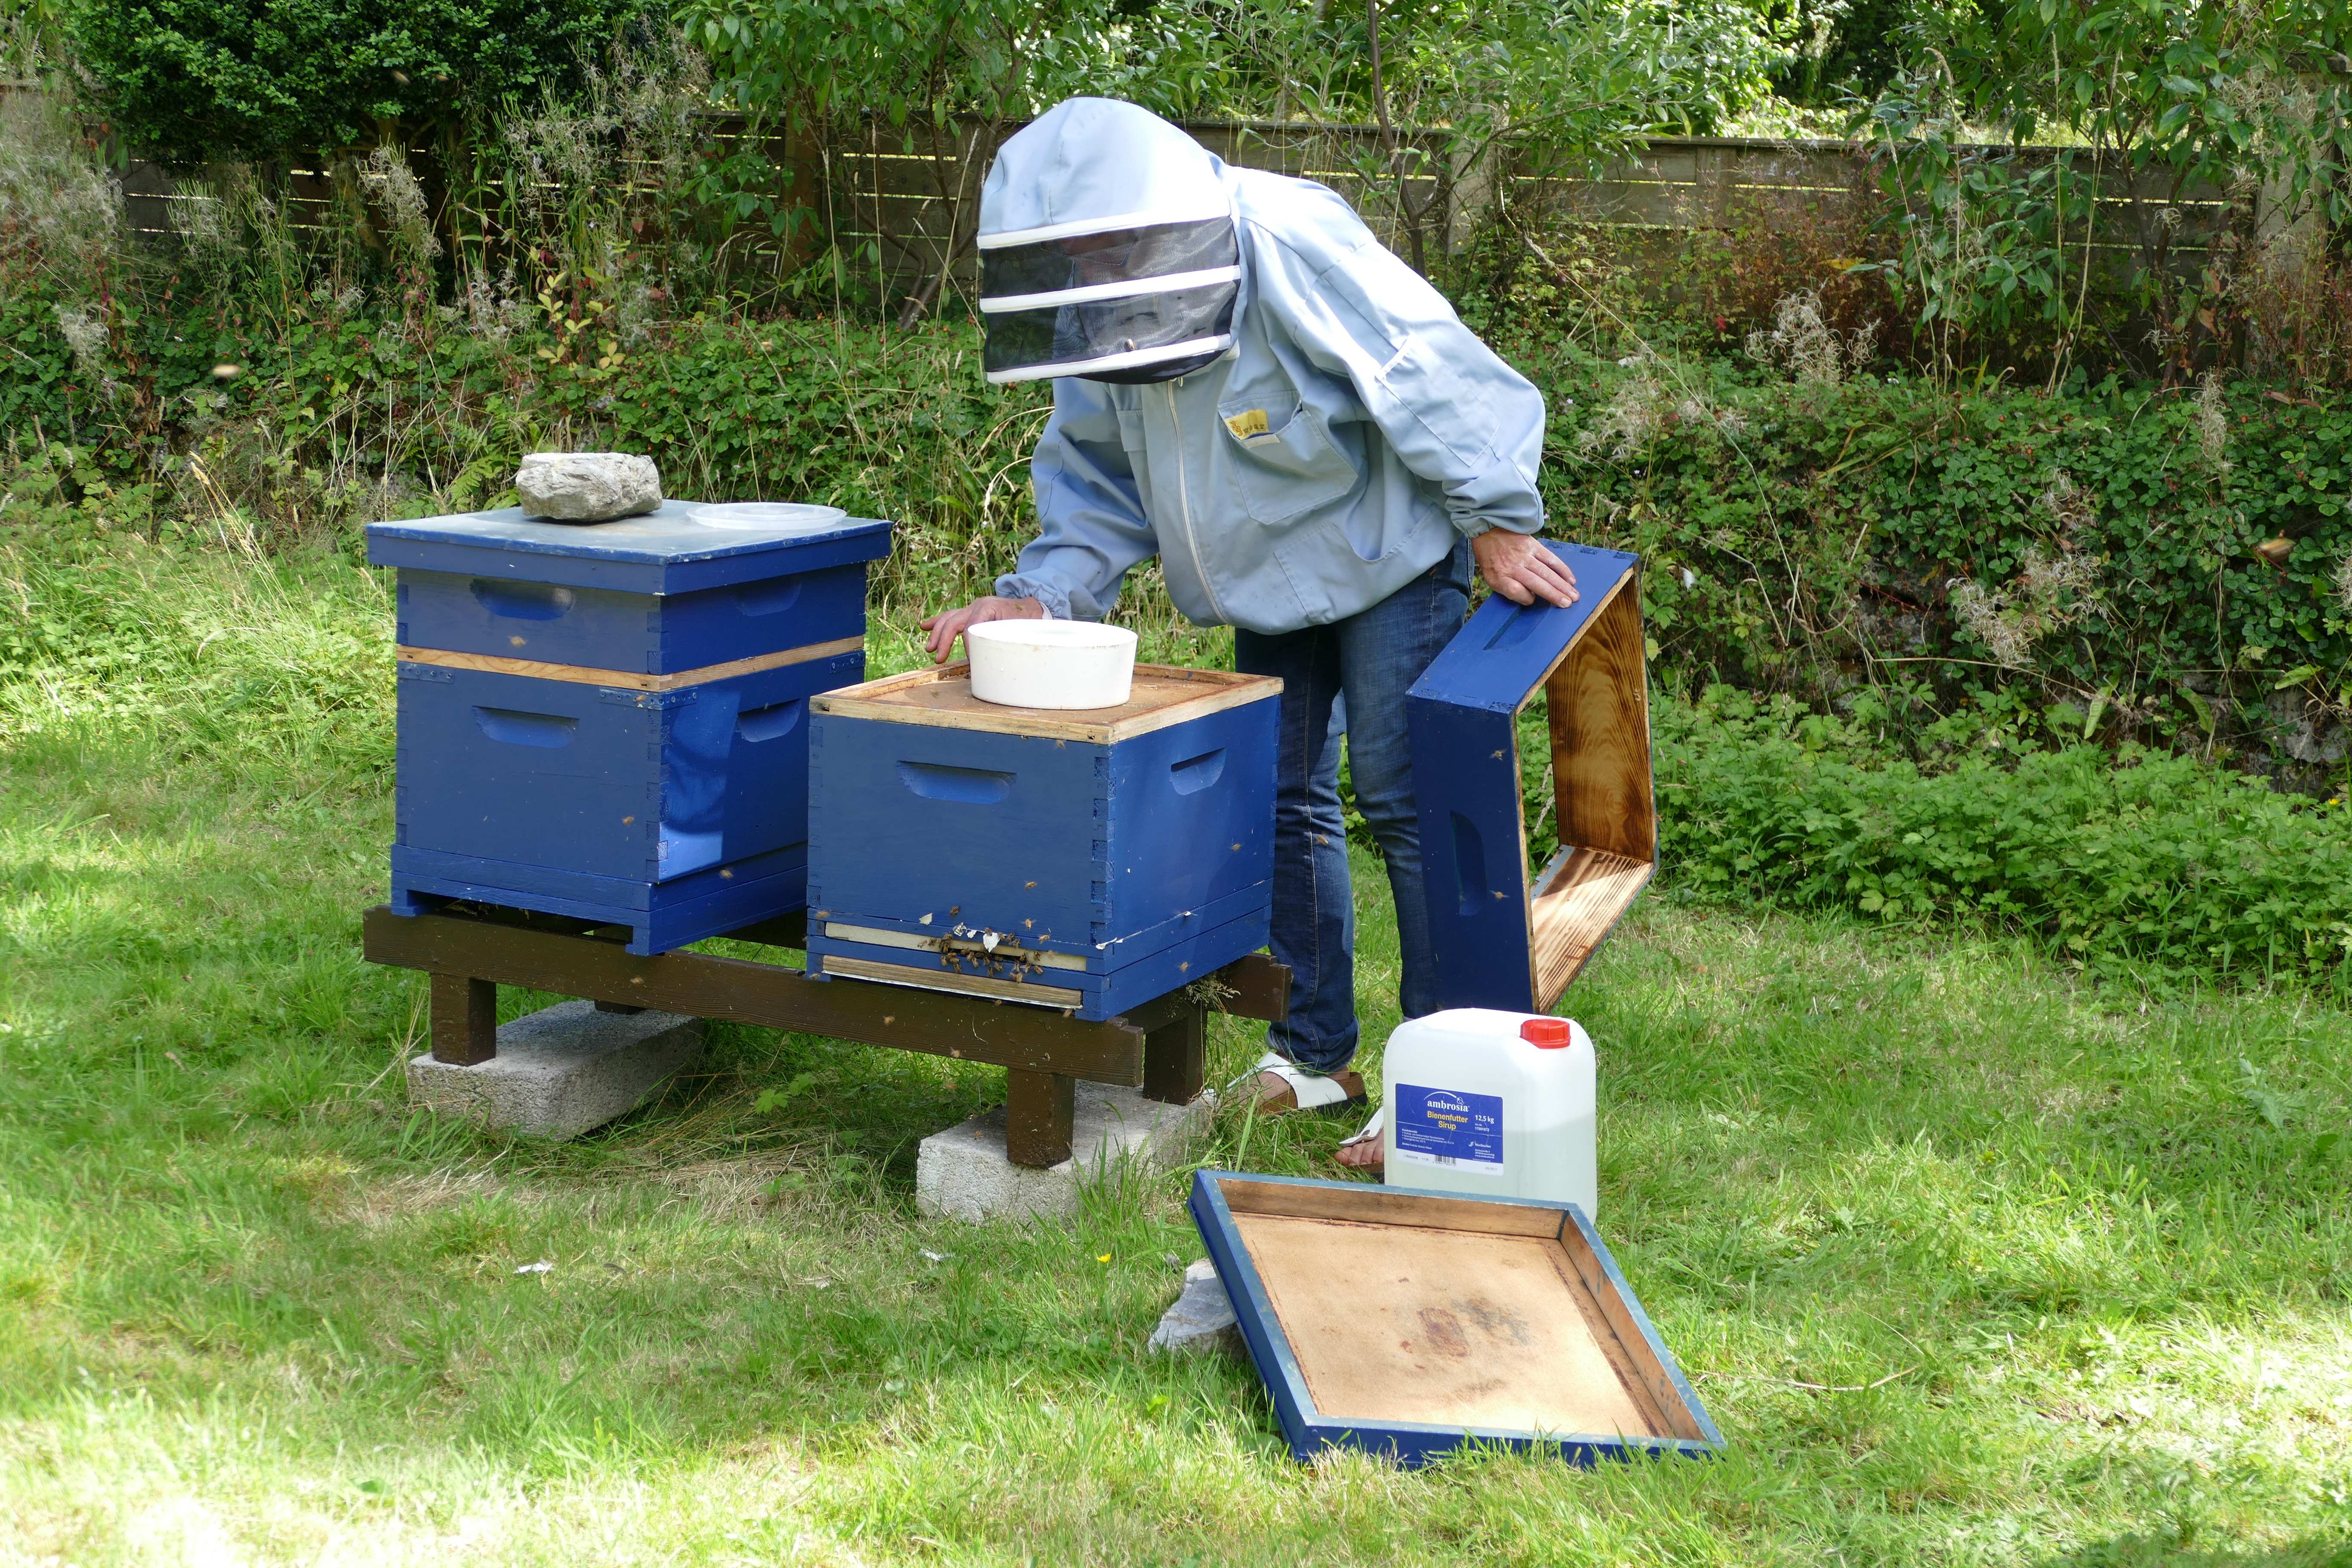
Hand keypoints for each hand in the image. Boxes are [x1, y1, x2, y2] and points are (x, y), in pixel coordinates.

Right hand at [919, 595, 1044, 663]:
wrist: (1032, 608)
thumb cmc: (1027, 621)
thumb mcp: (1019, 631)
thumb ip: (1004, 642)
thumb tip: (990, 663)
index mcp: (989, 608)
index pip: (971, 627)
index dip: (968, 645)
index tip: (968, 660)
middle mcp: (978, 605)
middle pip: (954, 622)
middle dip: (944, 640)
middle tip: (939, 658)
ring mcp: (973, 607)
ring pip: (949, 618)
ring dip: (937, 633)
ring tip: (930, 649)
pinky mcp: (971, 612)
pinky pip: (951, 615)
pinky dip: (937, 622)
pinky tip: (924, 626)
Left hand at [1471, 530, 1578, 607]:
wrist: (1489, 529)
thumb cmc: (1491, 558)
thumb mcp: (1491, 577)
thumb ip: (1508, 588)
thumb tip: (1531, 597)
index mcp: (1499, 576)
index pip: (1515, 591)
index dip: (1526, 598)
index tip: (1533, 600)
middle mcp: (1512, 566)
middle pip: (1536, 583)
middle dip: (1553, 595)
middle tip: (1567, 605)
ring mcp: (1524, 555)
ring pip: (1546, 572)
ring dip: (1561, 585)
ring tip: (1573, 596)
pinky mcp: (1533, 545)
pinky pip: (1550, 559)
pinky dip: (1562, 570)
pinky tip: (1571, 579)